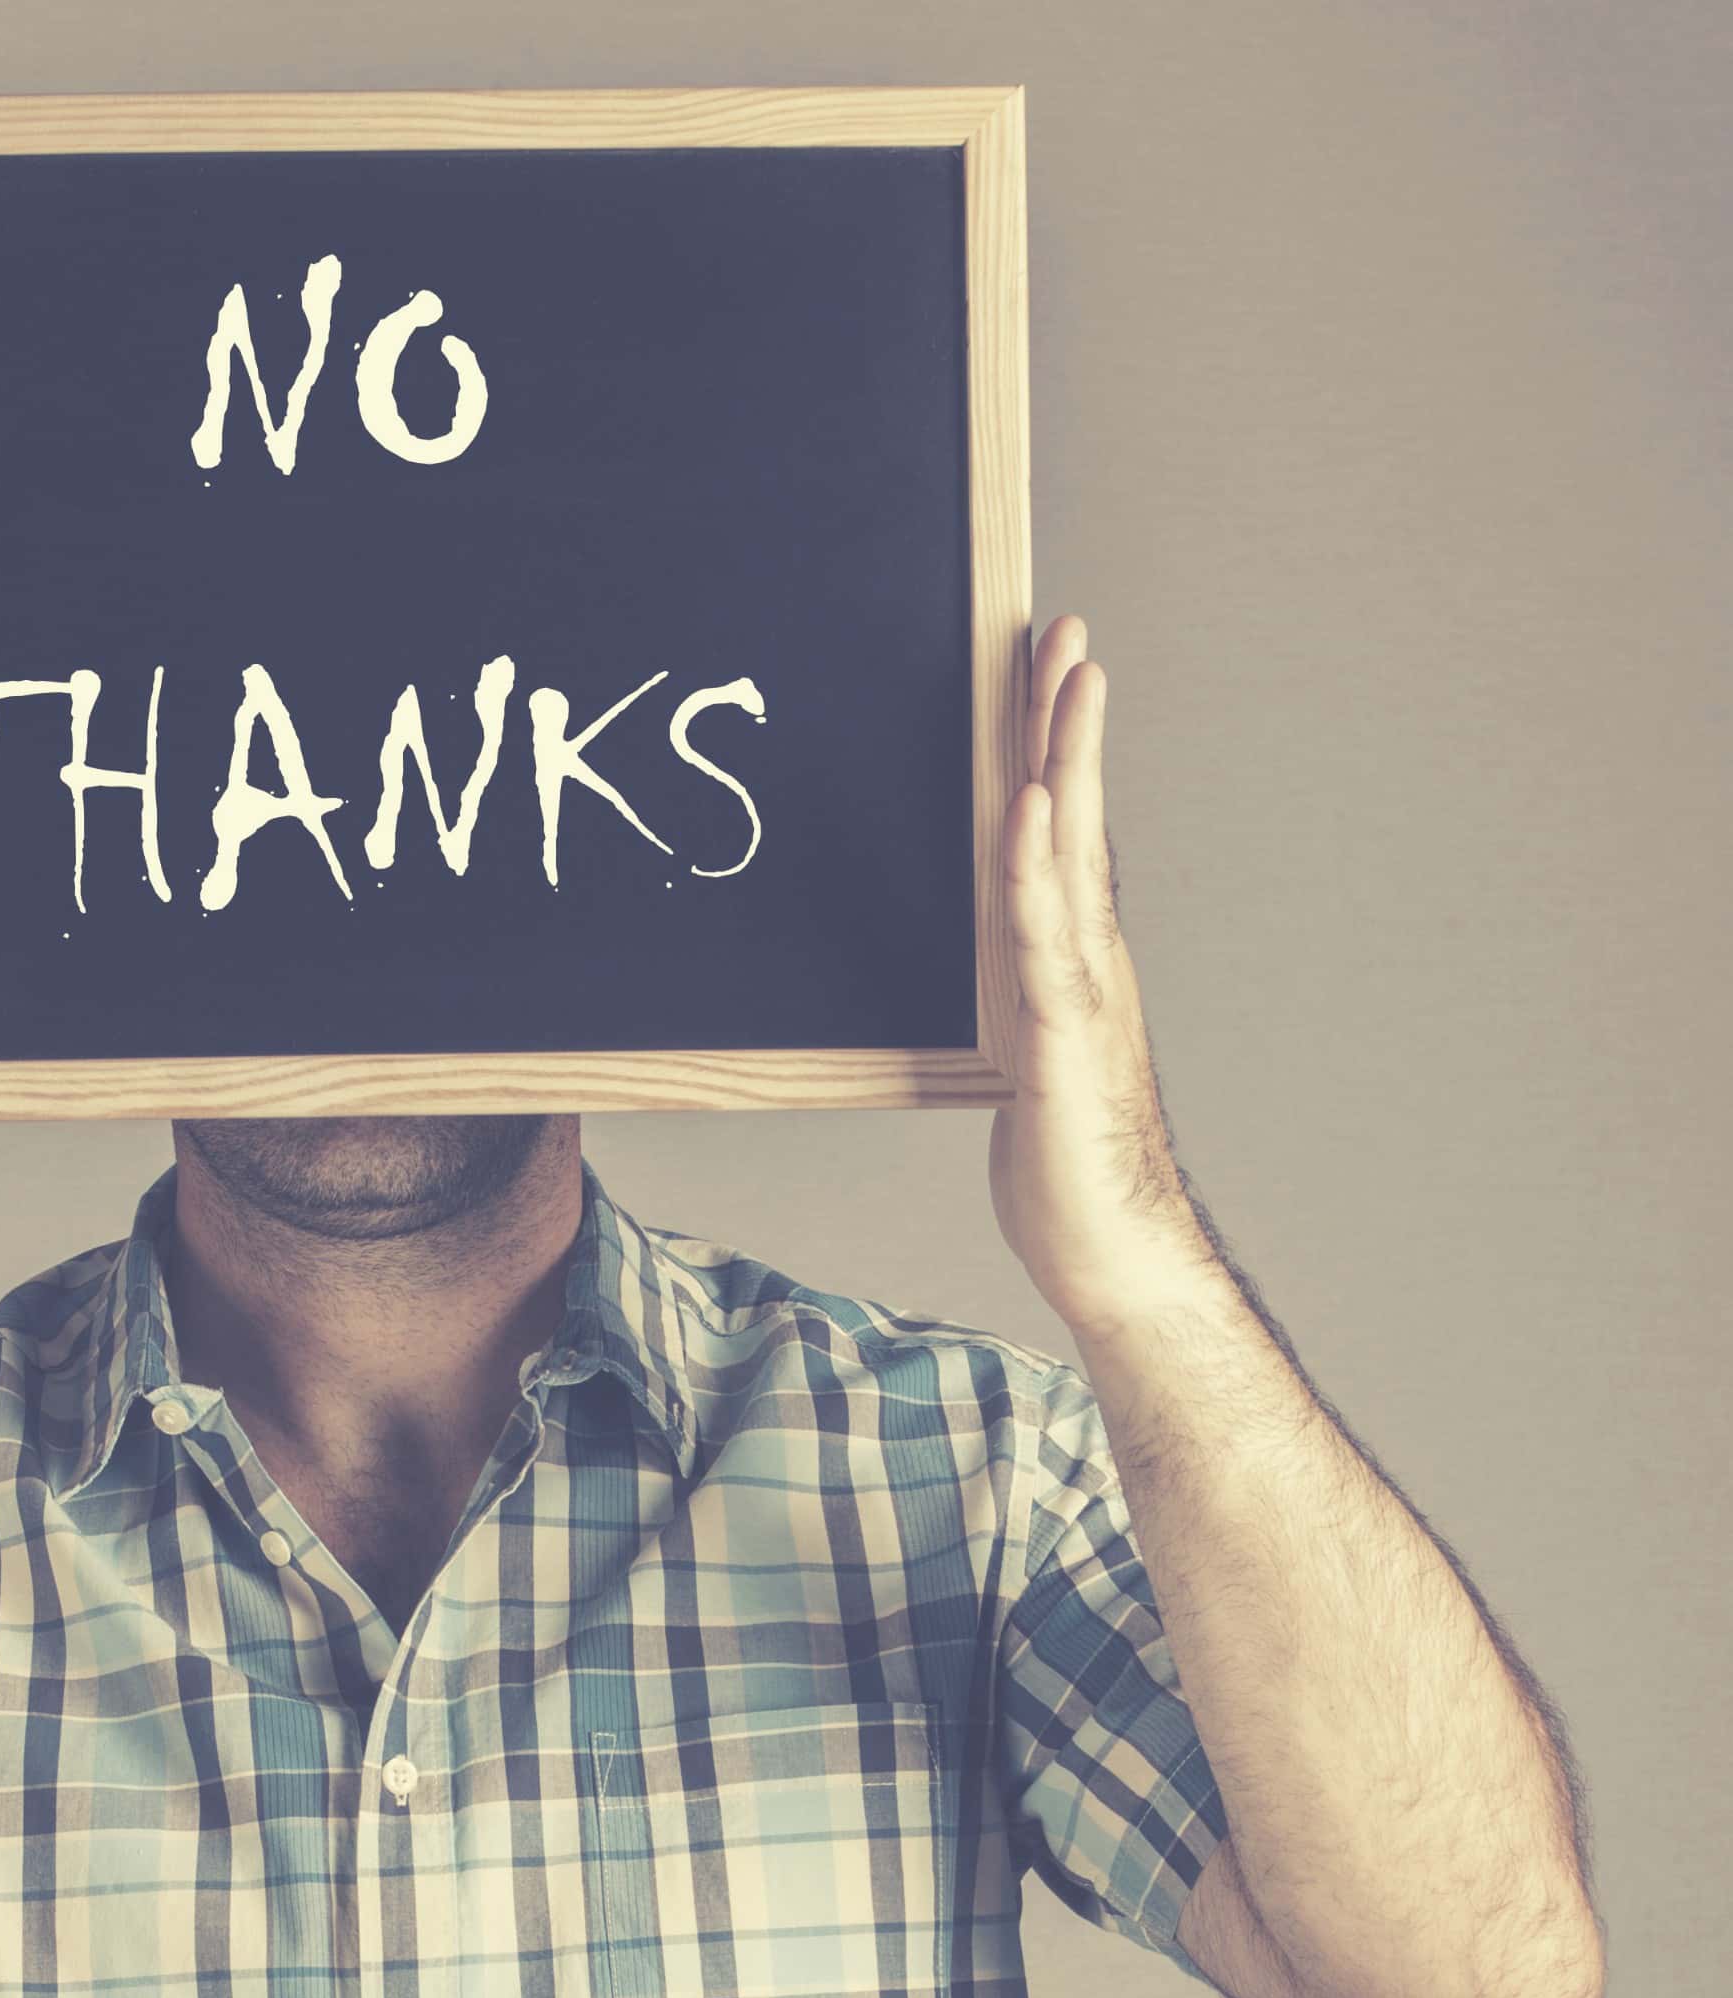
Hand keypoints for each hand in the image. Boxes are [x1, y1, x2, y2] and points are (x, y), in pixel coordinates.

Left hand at [989, 617, 1221, 1341]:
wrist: (1116, 1255)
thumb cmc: (1068, 1166)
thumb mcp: (1023, 1058)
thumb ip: (1014, 1000)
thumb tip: (995, 964)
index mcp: (1070, 958)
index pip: (1060, 832)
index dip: (1054, 747)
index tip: (1049, 666)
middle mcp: (1086, 958)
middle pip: (1074, 817)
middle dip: (1065, 720)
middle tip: (1063, 628)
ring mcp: (1080, 992)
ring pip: (1070, 857)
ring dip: (1062, 763)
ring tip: (1062, 679)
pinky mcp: (1061, 1037)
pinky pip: (1043, 939)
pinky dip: (1035, 870)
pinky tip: (1030, 811)